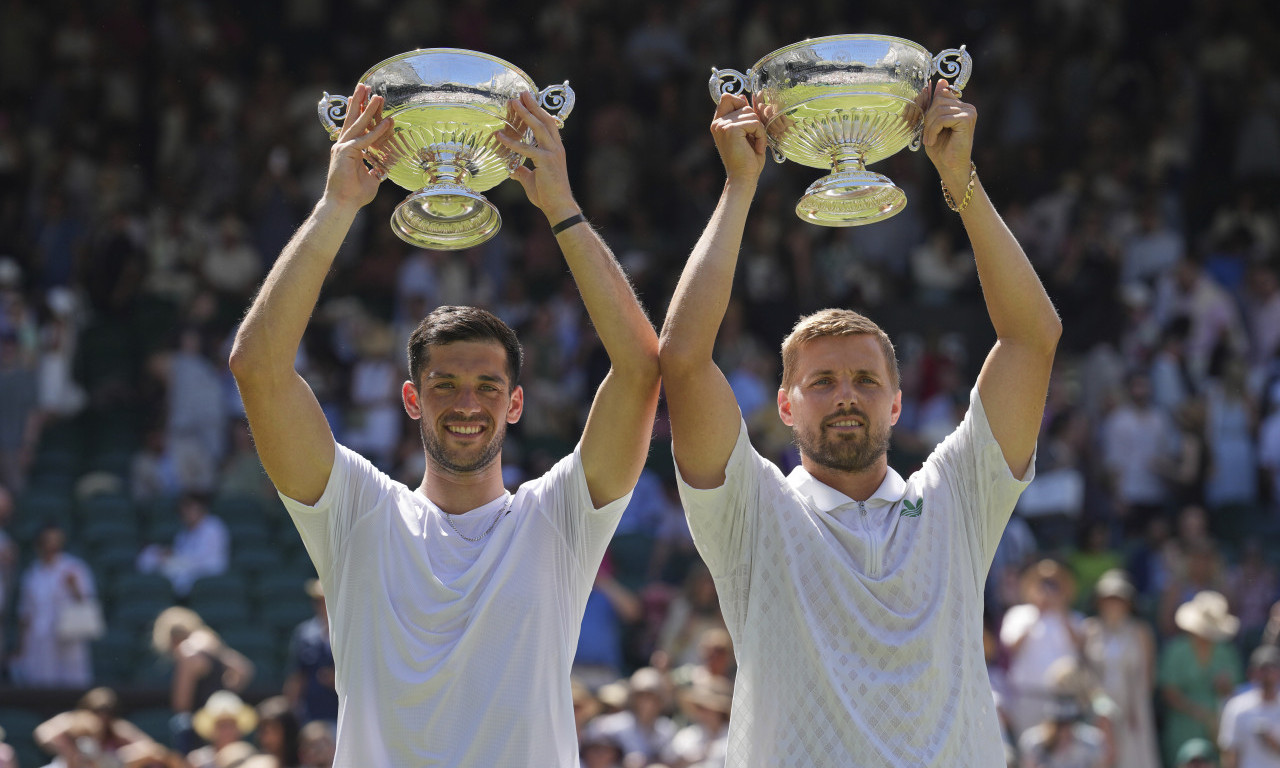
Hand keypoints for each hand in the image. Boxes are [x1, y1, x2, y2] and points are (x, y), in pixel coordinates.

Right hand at [322, 83, 393, 211]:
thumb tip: (384, 168)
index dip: (358, 111)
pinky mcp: (347, 153)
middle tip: (365, 85)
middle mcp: (343, 145)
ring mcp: (343, 147)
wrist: (343, 204)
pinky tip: (387, 122)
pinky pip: (366, 139)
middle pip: (352, 119)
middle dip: (359, 101)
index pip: (354, 126)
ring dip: (368, 109)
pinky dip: (377, 131)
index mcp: (348, 149)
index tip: (360, 97)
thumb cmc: (355, 195)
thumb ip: (376, 170)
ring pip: (358, 124)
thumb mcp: (371, 178)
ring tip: (377, 95)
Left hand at [495, 91, 578, 221]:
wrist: (558, 206)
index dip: (538, 111)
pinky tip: (499, 136)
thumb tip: (512, 169)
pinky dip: (511, 142)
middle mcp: (556, 148)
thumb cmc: (547, 194)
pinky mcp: (545, 161)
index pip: (547, 125)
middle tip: (522, 93)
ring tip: (514, 102)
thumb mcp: (532, 179)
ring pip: (538, 128)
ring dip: (525, 113)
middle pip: (544, 120)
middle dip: (532, 105)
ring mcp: (552, 153)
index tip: (528, 100)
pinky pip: (526, 148)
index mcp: (555, 149)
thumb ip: (523, 171)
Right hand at [710, 93, 766, 182]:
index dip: (740, 103)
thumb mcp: (745, 133)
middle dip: (753, 120)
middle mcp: (718, 123)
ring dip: (759, 129)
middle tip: (753, 138)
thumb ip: (743, 116)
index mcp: (718, 123)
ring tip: (755, 145)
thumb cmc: (747, 159)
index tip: (747, 121)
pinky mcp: (731, 130)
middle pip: (742, 104)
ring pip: (750, 113)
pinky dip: (760, 135)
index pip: (727, 97)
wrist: (743, 178)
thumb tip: (743, 96)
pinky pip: (754, 123)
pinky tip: (757, 148)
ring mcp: (723, 126)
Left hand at [922, 79, 976, 192]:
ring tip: (929, 140)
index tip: (925, 124)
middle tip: (925, 135)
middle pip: (939, 99)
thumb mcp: (932, 123)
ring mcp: (969, 112)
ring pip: (939, 109)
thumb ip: (935, 104)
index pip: (940, 94)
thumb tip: (939, 81)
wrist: (950, 167)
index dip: (928, 107)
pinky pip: (942, 118)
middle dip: (927, 117)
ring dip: (929, 126)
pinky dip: (933, 130)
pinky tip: (932, 141)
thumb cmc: (941, 148)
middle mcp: (967, 106)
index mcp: (960, 106)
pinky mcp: (967, 119)